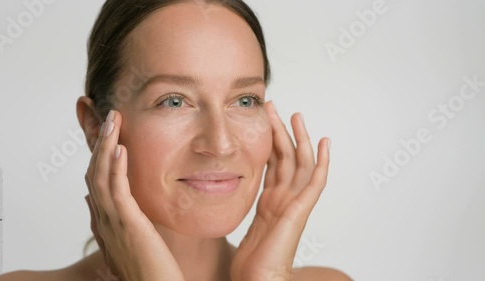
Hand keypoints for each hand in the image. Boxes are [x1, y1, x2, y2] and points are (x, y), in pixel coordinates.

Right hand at [84, 110, 184, 280]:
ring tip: (112, 120)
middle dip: (98, 142)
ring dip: (105, 146)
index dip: (96, 155)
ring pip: (101, 176)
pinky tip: (120, 148)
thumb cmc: (149, 270)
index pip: (95, 181)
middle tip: (108, 116)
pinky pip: (117, 191)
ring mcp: (113, 222)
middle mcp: (104, 220)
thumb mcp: (127, 241)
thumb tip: (95, 199)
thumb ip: (114, 220)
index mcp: (105, 221)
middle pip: (94, 173)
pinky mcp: (128, 225)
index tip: (105, 133)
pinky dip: (116, 168)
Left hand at [230, 101, 329, 280]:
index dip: (270, 142)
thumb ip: (238, 204)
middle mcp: (283, 199)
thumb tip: (217, 187)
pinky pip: (315, 182)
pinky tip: (324, 142)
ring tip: (296, 115)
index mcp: (269, 201)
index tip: (263, 120)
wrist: (256, 280)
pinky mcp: (300, 211)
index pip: (272, 164)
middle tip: (275, 108)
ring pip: (300, 163)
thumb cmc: (248, 262)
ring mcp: (294, 204)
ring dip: (300, 138)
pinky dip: (322, 162)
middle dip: (281, 132)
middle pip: (286, 158)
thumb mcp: (238, 223)